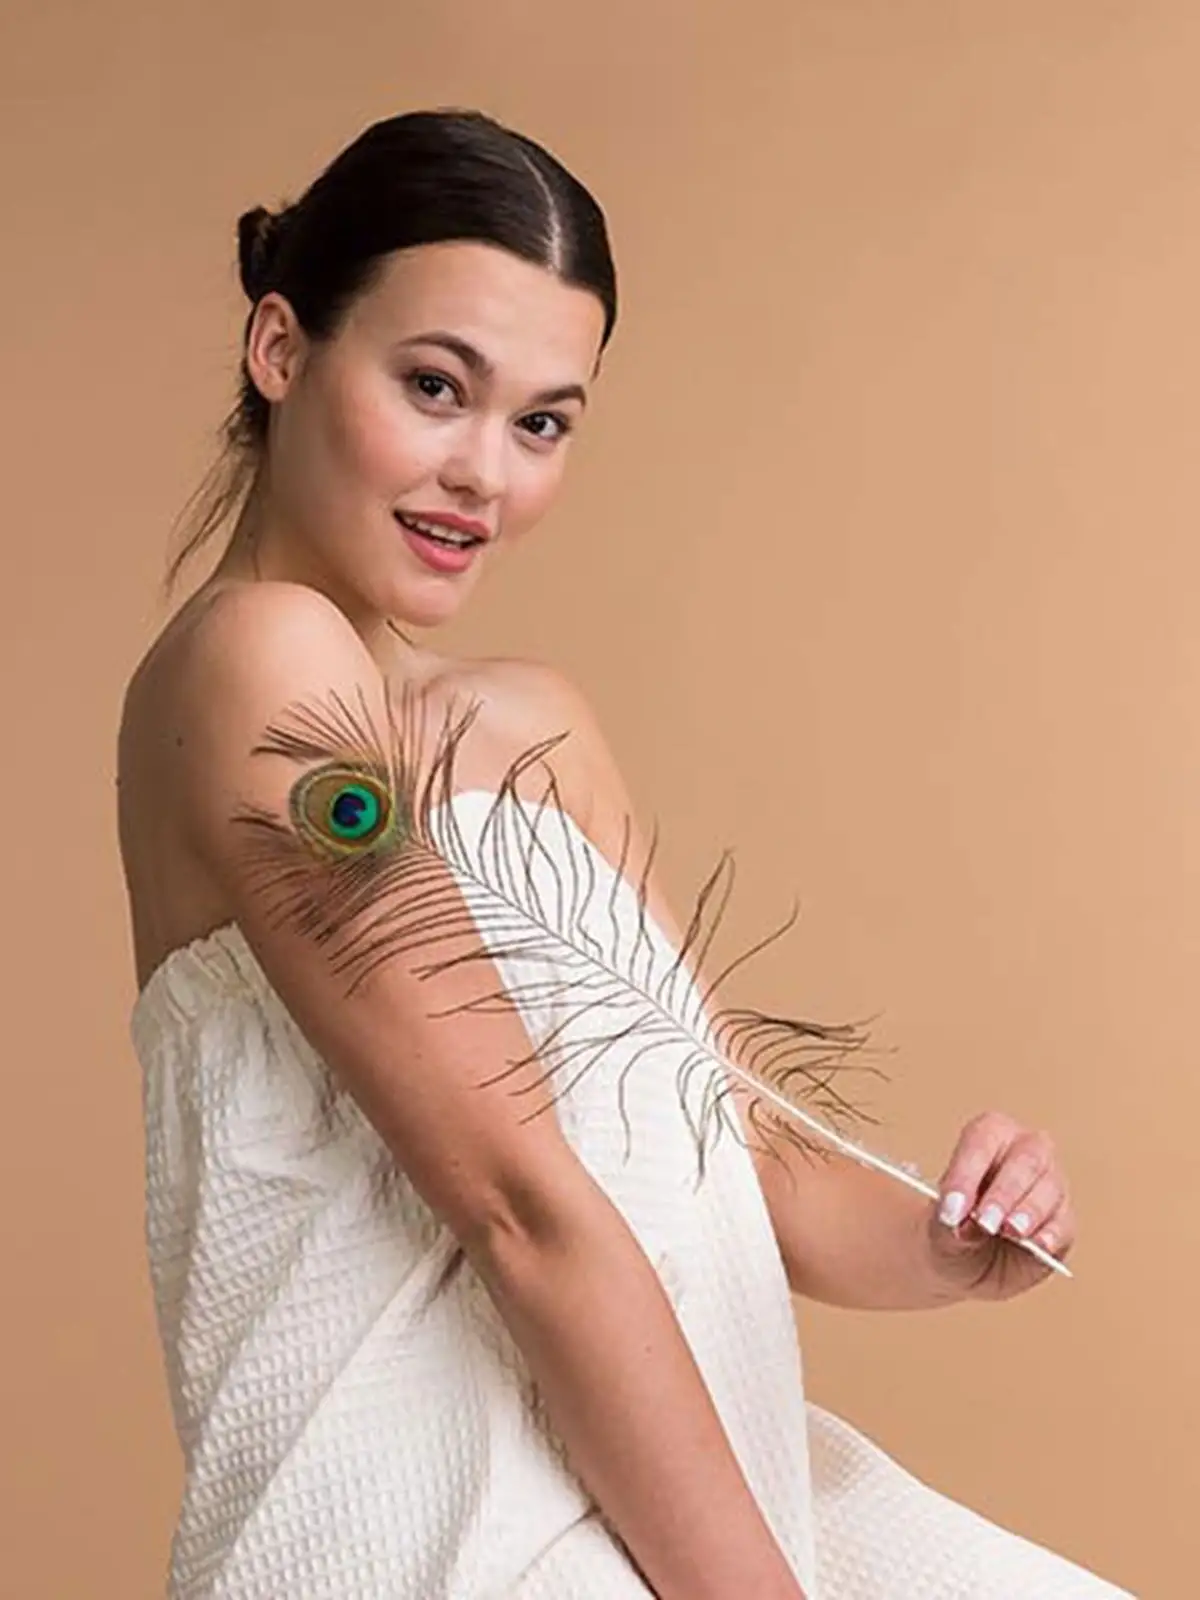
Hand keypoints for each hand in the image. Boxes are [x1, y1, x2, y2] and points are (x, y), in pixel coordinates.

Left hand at [929, 1111, 1074, 1299]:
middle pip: (1026, 1159)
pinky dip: (1050, 1234)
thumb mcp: (941, 1223)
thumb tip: (965, 1221)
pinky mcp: (1063, 1220)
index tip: (953, 1208)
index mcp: (989, 1136)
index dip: (967, 1173)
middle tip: (985, 1222)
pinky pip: (1063, 1222)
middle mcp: (1025, 1151)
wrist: (966, 1263)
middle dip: (1004, 1192)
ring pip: (1049, 1188)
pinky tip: (1037, 1244)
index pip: (982, 1139)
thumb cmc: (954, 1227)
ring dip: (1028, 1212)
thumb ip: (951, 1219)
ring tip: (1009, 1233)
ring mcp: (1050, 1184)